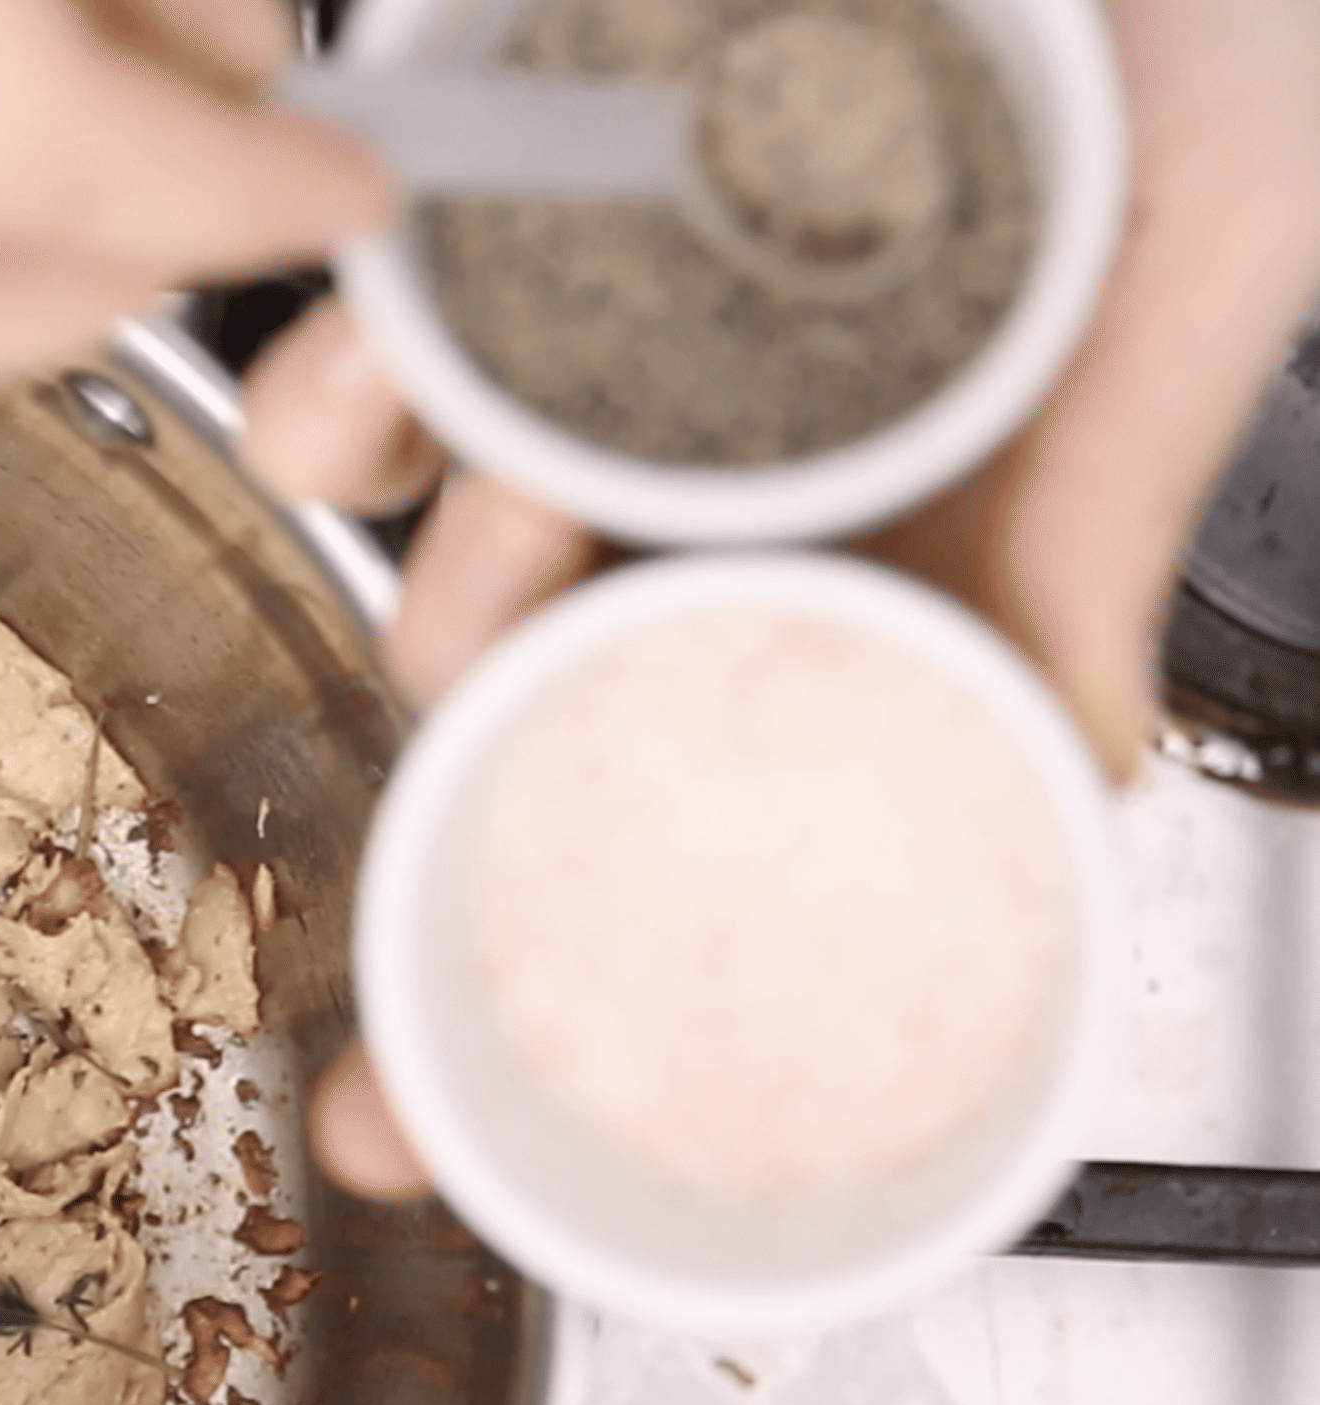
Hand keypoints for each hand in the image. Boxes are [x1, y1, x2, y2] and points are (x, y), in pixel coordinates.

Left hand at [241, 0, 1319, 1201]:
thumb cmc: (1196, 17)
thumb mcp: (1212, 245)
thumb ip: (1118, 504)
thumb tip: (1076, 765)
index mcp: (876, 535)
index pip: (716, 798)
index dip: (552, 980)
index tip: (419, 1132)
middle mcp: (715, 466)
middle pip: (532, 708)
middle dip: (454, 794)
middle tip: (493, 728)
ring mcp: (596, 349)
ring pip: (436, 540)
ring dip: (430, 567)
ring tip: (495, 529)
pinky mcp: (509, 211)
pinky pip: (378, 338)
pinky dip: (353, 377)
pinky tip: (371, 367)